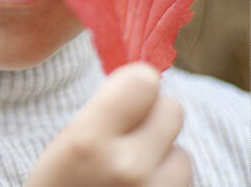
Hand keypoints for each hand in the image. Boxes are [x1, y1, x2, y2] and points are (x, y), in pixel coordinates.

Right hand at [25, 62, 191, 186]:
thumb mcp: (68, 142)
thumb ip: (109, 106)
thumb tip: (150, 74)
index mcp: (89, 141)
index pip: (146, 80)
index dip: (138, 86)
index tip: (126, 99)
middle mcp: (126, 168)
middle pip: (173, 109)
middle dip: (155, 120)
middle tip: (130, 140)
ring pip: (182, 153)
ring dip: (164, 160)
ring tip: (131, 180)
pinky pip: (183, 184)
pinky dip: (167, 186)